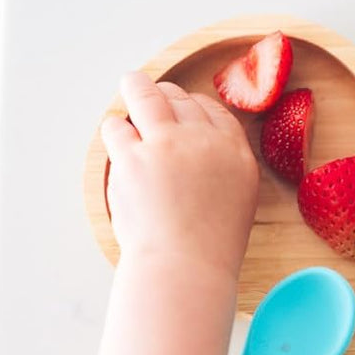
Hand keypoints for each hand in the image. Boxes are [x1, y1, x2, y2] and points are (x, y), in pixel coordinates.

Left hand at [101, 72, 257, 277]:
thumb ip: (223, 164)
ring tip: (129, 88)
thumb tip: (199, 146)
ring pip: (145, 95)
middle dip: (163, 96)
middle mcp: (203, 141)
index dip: (192, 106)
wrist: (185, 267)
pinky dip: (115, 130)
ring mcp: (166, 145)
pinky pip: (116, 126)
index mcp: (235, 152)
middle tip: (149, 98)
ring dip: (135, 90)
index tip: (182, 108)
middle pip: (180, 98)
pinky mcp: (132, 157)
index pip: (213, 110)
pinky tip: (117, 137)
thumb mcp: (238, 198)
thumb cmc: (210, 244)